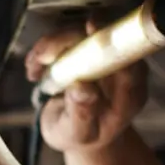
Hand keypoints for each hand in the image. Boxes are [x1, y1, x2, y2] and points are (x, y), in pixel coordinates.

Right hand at [25, 22, 148, 152]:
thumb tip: (81, 88)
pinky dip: (47, 49)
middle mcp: (123, 71)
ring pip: (81, 33)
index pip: (130, 62)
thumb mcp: (78, 135)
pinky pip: (68, 36)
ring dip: (50, 46)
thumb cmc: (83, 136)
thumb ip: (82, 115)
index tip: (90, 28)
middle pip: (101, 39)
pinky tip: (36, 68)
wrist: (80, 131)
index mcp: (130, 95)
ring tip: (34, 70)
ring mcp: (105, 57)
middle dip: (66, 42)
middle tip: (40, 59)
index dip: (113, 44)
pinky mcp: (89, 48)